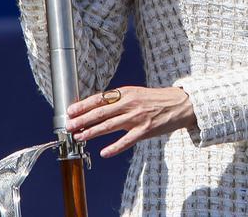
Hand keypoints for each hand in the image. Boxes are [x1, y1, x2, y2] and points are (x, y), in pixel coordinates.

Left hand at [64, 86, 197, 157]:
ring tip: (79, 137)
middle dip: (82, 120)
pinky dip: (114, 147)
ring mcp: (136, 117)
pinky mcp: (145, 130)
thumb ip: (116, 100)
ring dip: (92, 132)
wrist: (178, 104)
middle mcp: (128, 104)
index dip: (83, 105)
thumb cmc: (153, 99)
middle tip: (69, 126)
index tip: (70, 111)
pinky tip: (104, 153)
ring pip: (109, 126)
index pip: (99, 99)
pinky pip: (127, 141)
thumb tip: (95, 107)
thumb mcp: (133, 94)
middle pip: (100, 113)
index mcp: (124, 93)